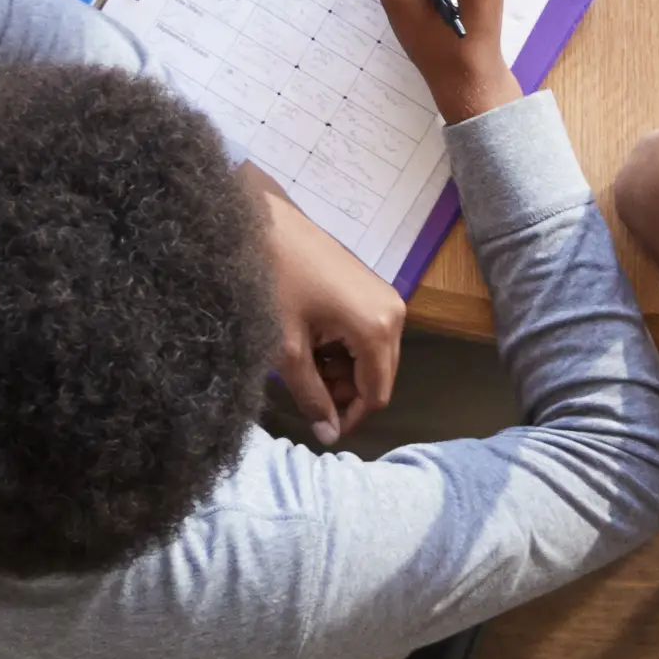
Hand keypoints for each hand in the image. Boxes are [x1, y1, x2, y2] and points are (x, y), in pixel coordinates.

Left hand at [251, 170, 403, 447]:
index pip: (376, 394)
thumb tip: (328, 435)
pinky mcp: (372, 288)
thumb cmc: (273, 283)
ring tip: (304, 365)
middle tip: (306, 393)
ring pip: (373, 357)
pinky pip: (368, 334)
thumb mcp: (288, 350)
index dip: (349, 419)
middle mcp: (393, 313)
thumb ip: (312, 398)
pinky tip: (313, 343)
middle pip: (379, 376)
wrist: (266, 223)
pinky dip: (344, 350)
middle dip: (345, 394)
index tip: (319, 428)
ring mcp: (385, 297)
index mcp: (377, 328)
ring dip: (343, 372)